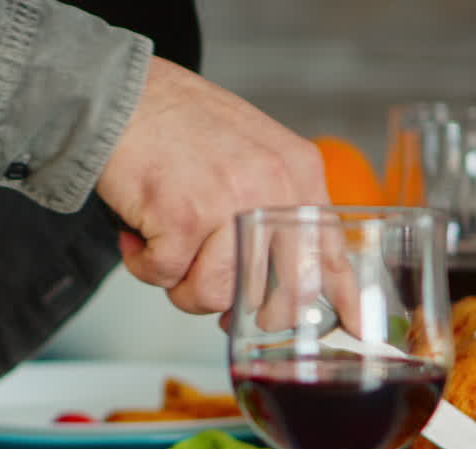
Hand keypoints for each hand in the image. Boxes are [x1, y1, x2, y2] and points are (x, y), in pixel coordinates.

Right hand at [97, 56, 329, 314]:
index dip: (343, 299)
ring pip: (213, 295)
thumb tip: (277, 276)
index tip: (354, 329)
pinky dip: (142, 263)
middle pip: (277, 294)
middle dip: (239, 308)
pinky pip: (163, 277)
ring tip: (163, 245)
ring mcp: (228, 205)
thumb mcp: (252, 153)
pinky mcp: (181, 218)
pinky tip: (138, 233)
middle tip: (207, 288)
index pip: (331, 252)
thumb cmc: (176, 124)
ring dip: (178, 283)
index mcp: (296, 172)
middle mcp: (271, 188)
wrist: (120, 93)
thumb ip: (274, 203)